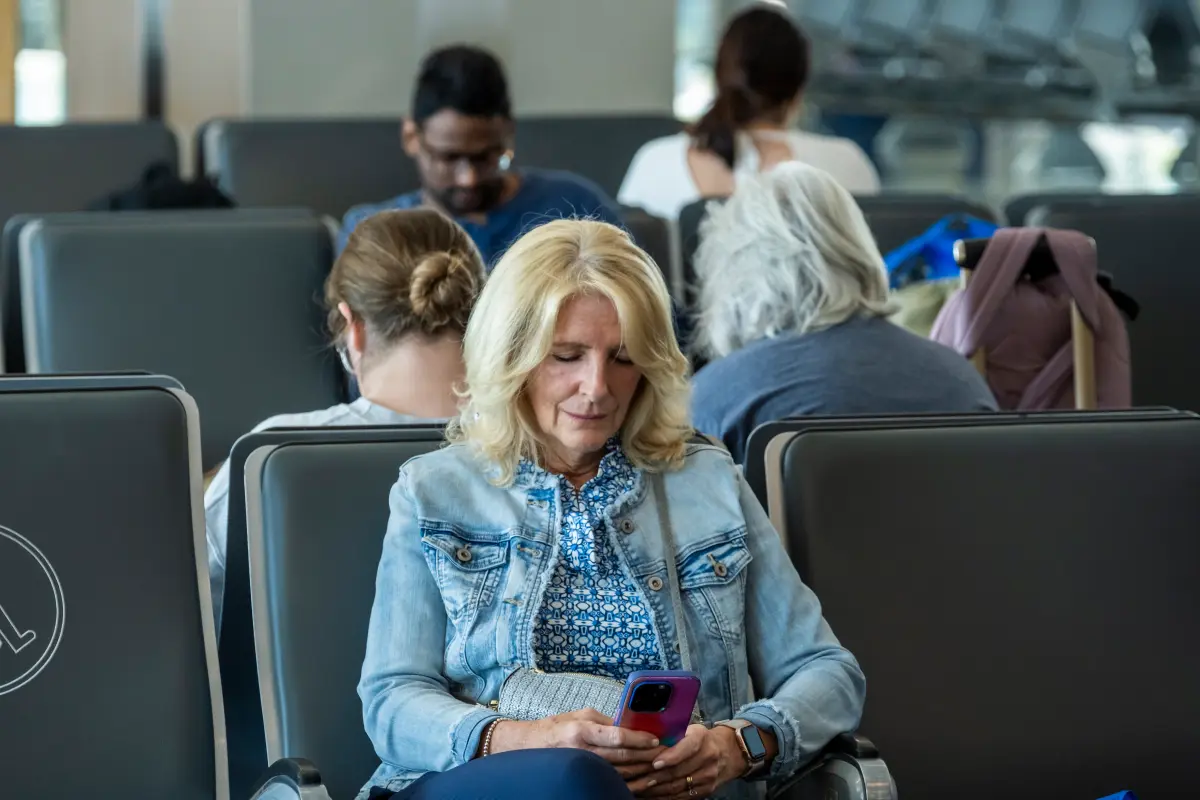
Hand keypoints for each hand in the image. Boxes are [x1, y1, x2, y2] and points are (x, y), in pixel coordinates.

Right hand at [487, 708, 666, 778]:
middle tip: (667, 751)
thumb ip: (605, 720)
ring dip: (642, 769)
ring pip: (619, 771)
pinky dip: (630, 781)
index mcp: (582, 730)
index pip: (617, 735)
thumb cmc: (556, 727)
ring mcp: (583, 766)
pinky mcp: (584, 776)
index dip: (638, 738)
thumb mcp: (580, 715)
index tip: (655, 738)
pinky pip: (611, 780)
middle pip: (622, 756)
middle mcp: (583, 750)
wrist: (530, 746)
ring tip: (660, 765)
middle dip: (646, 755)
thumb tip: (630, 723)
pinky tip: (644, 779)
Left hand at [626, 724, 744, 797]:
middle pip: (679, 770)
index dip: (671, 756)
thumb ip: (671, 734)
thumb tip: (642, 738)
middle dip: (655, 776)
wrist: (727, 753)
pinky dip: (664, 797)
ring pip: (678, 786)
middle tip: (636, 779)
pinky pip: (682, 796)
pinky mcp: (706, 790)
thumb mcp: (690, 729)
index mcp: (702, 738)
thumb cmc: (700, 739)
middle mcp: (708, 757)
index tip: (655, 763)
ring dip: (656, 789)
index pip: (688, 747)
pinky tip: (650, 795)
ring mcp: (708, 776)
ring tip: (638, 788)